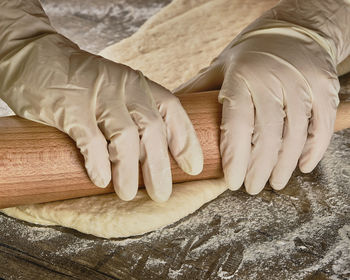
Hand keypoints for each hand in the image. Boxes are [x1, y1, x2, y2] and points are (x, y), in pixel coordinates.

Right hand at [0, 0, 202, 201]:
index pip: (172, 110)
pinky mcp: (69, 105)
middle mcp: (123, 87)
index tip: (193, 168)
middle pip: (152, 128)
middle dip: (159, 165)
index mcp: (138, 85)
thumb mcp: (115, 89)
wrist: (34, 55)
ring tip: (127, 193)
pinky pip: (90, 139)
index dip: (186, 140)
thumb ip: (132, 113)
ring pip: (125, 136)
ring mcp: (97, 94)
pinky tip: (100, 180)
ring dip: (129, 170)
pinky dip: (98, 162)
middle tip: (162, 194)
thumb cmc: (80, 82)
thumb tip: (149, 154)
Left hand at [175, 0, 349, 193]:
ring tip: (273, 183)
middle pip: (267, 136)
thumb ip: (198, 90)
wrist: (295, 29)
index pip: (237, 125)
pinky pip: (321, 126)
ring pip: (295, 136)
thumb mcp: (221, 66)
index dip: (235, 158)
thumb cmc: (251, 55)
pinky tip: (302, 166)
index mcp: (242, 77)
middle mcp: (273, 80)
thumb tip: (169, 114)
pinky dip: (314, 150)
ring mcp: (302, 83)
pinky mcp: (324, 88)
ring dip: (284, 166)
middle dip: (259, 169)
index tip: (232, 183)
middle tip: (251, 188)